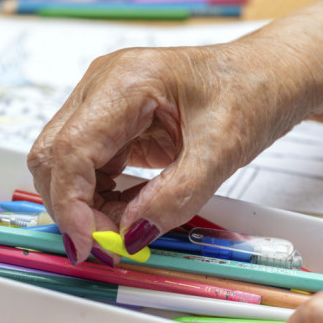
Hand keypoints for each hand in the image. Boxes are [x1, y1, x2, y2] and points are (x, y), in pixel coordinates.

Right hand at [27, 38, 313, 263]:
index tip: (92, 244)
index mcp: (125, 80)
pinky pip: (88, 168)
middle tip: (110, 245)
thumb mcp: (224, 149)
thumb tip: (131, 234)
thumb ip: (177, 195)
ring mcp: (102, 104)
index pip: (71, 148)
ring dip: (87, 206)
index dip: (72, 203)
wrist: (268, 76)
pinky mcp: (111, 124)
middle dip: (74, 208)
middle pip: (54, 156)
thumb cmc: (251, 93)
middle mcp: (102, 86)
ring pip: (65, 166)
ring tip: (128, 227)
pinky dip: (101, 198)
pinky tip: (132, 209)